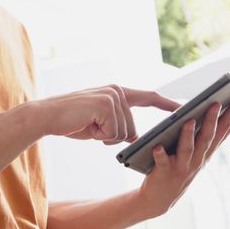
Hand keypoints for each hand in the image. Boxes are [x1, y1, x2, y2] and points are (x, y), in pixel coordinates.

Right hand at [34, 85, 179, 144]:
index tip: (182, 108)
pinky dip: (99, 136)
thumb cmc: (72, 122)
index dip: (166, 104)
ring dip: (104, 136)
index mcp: (118, 93)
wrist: (47, 116)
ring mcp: (112, 96)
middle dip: (111, 137)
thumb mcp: (101, 126)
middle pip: (131, 129)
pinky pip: (113, 133)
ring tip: (87, 125)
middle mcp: (117, 91)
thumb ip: (119, 126)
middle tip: (92, 127)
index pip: (148, 98)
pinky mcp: (106, 105)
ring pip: (123, 133)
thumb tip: (136, 136)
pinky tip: (86, 125)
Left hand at [136, 91, 229, 216]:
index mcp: (206, 152)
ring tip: (189, 121)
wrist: (161, 198)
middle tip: (216, 103)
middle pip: (207, 138)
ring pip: (187, 149)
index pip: (223, 129)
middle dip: (212, 120)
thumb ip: (216, 139)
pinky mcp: (164, 173)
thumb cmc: (181, 170)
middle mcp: (197, 160)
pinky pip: (162, 162)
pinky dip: (160, 155)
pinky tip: (157, 146)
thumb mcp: (202, 156)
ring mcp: (182, 167)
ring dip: (188, 135)